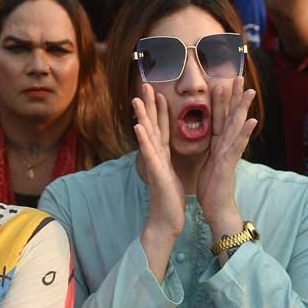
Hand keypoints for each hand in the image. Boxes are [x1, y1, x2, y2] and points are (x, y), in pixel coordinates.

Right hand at [132, 84, 185, 240]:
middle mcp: (155, 157)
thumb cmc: (169, 201)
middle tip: (144, 85)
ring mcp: (153, 165)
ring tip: (136, 100)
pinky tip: (139, 127)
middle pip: (151, 126)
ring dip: (142, 117)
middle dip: (148, 106)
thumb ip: (165, 162)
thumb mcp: (170, 176)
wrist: (165, 223)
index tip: (157, 91)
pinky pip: (149, 155)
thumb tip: (164, 152)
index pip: (160, 128)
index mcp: (162, 156)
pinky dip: (143, 140)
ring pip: (147, 137)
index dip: (159, 110)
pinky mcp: (156, 174)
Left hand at [195, 78, 257, 231]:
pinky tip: (252, 121)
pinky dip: (245, 134)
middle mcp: (227, 145)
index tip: (224, 80)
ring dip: (243, 108)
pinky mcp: (229, 164)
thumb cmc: (212, 187)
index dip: (223, 99)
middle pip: (232, 116)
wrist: (217, 209)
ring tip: (250, 91)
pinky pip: (238, 146)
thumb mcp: (209, 162)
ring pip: (237, 126)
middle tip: (239, 75)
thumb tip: (213, 137)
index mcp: (220, 144)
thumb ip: (213, 148)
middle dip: (235, 96)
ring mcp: (230, 153)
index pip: (221, 116)